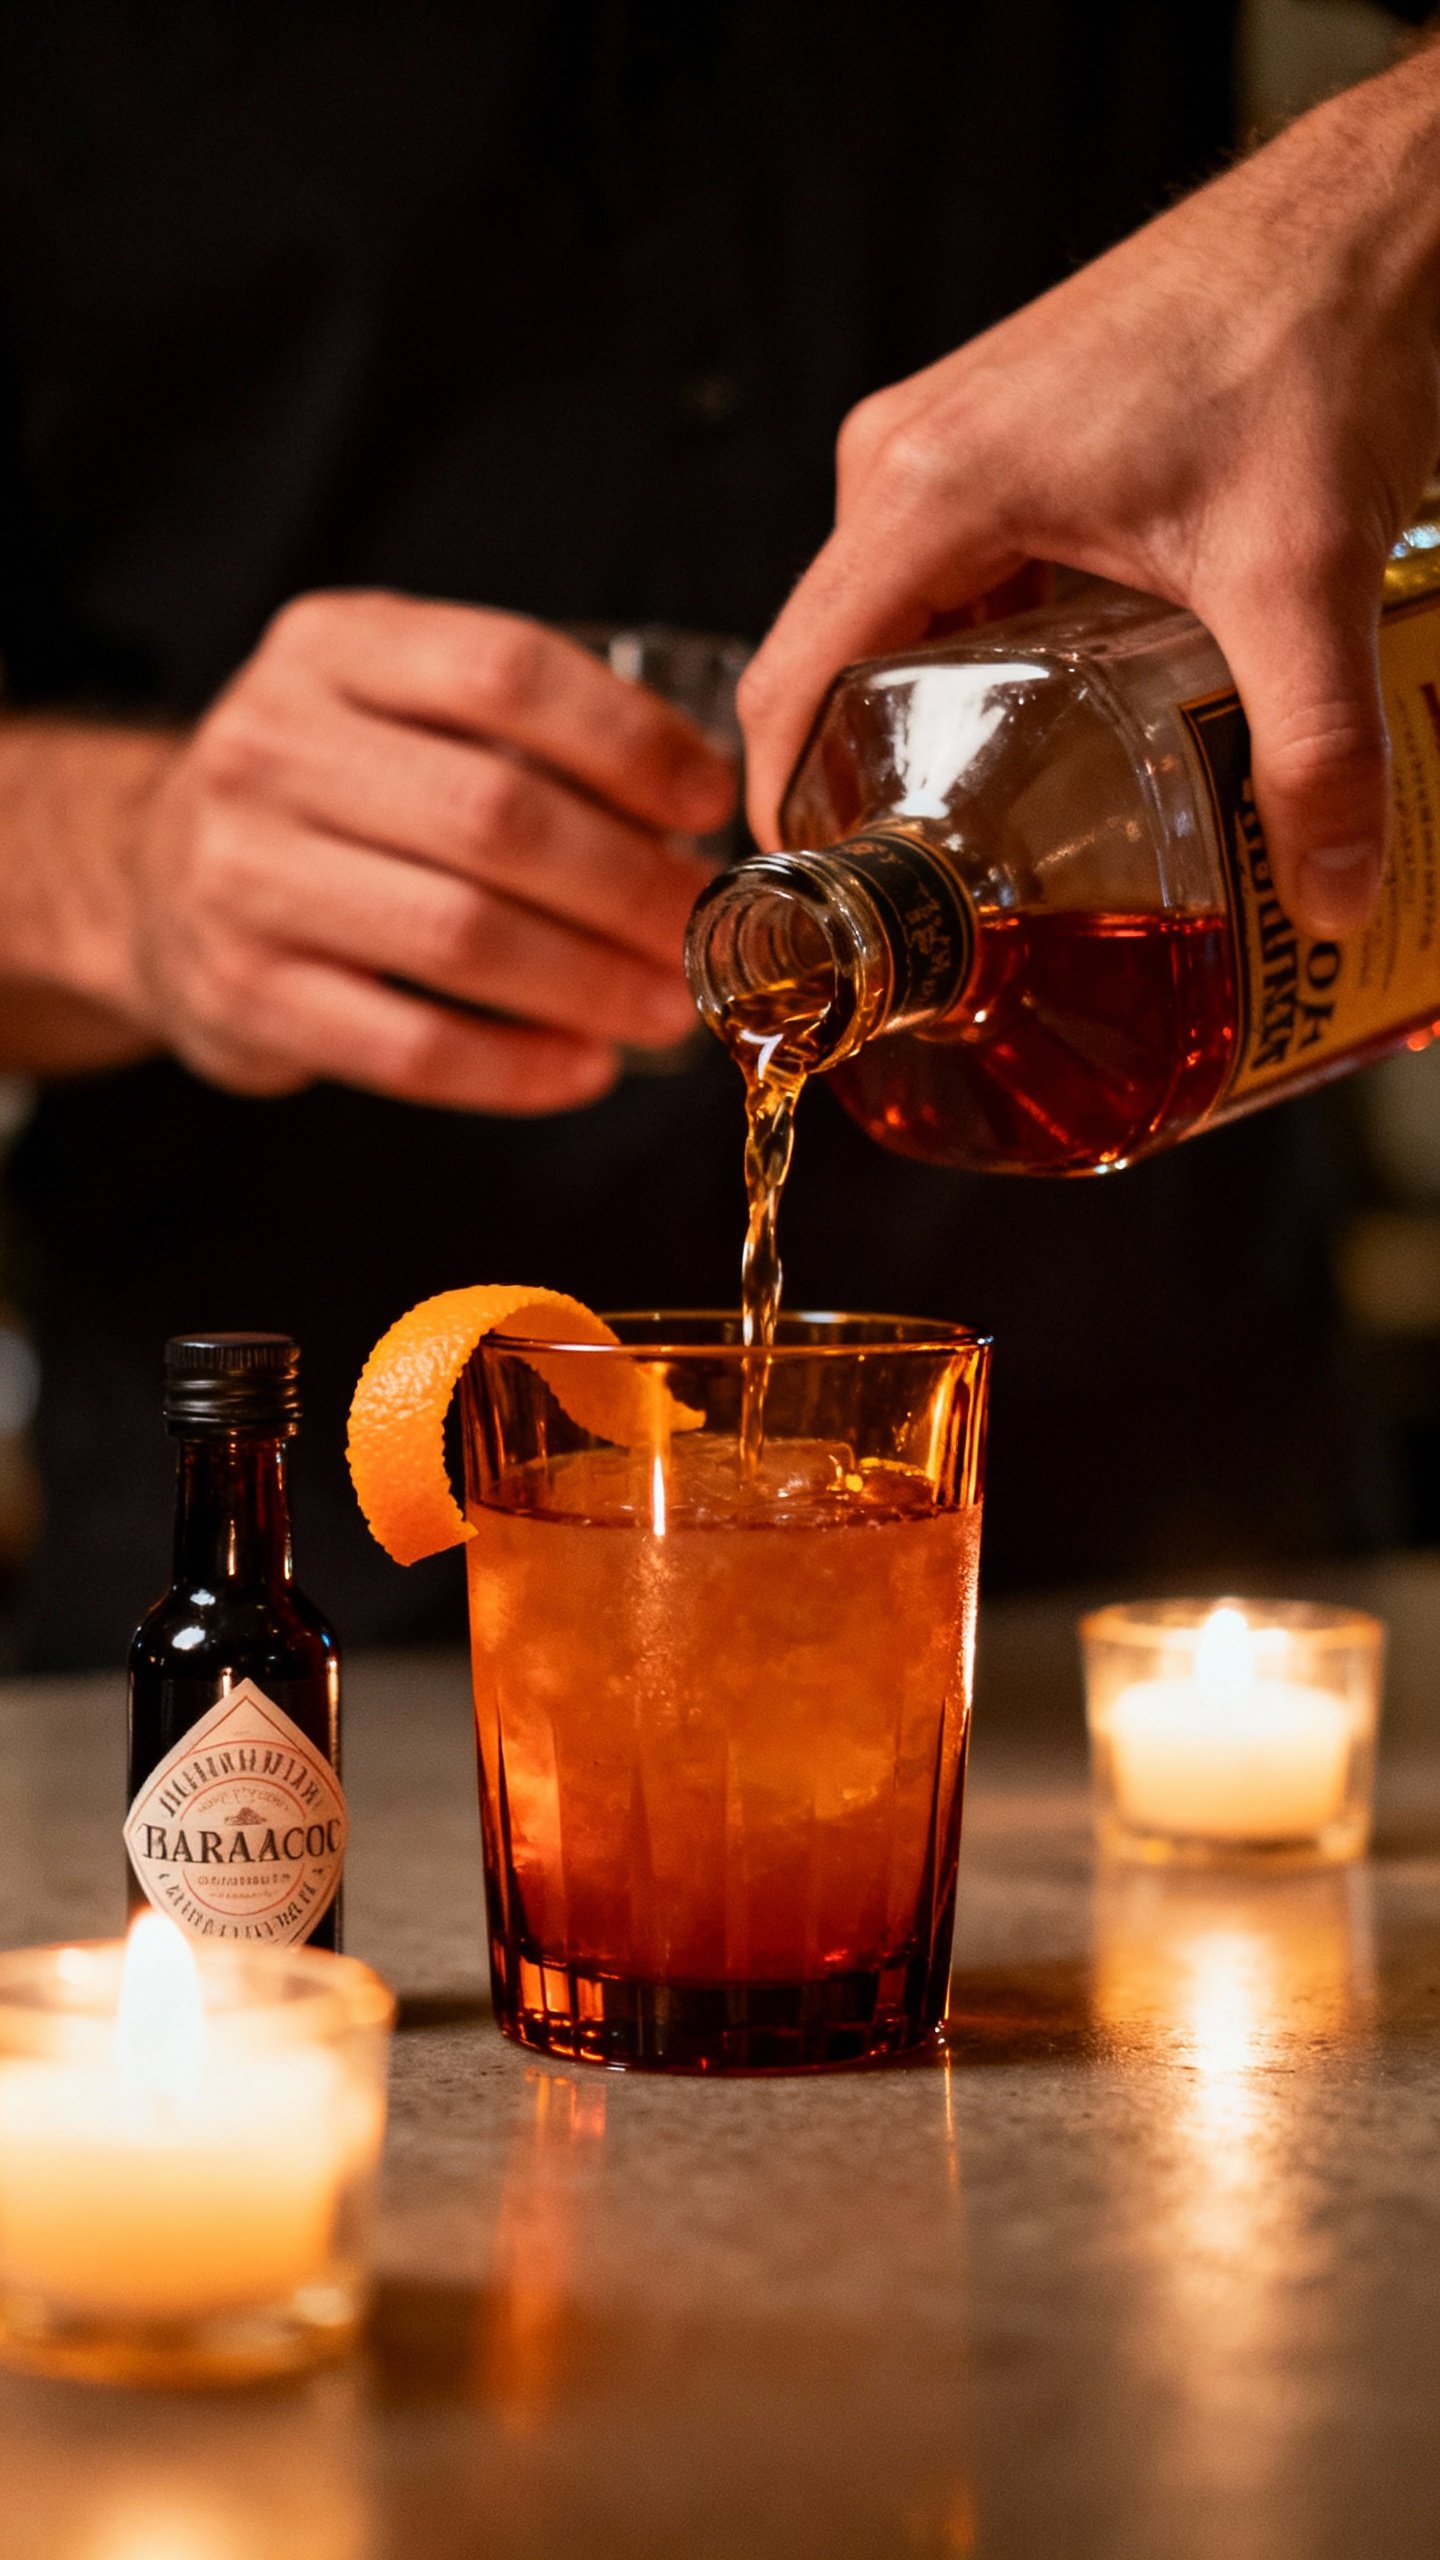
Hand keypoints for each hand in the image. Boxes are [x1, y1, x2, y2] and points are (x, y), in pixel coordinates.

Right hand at [121, 594, 733, 1108]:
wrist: (155, 879)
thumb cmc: (334, 793)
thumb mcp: (394, 704)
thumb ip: (520, 727)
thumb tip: (708, 803)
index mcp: (331, 647)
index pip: (503, 670)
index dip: (628, 739)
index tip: (710, 801)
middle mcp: (270, 745)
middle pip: (495, 816)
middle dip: (630, 883)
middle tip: (707, 928)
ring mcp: (244, 874)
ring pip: (459, 936)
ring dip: (592, 982)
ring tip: (670, 1006)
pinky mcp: (244, 994)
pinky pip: (410, 1046)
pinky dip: (517, 1068)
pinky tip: (585, 1069)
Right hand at [740, 43, 1439, 938]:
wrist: (1358, 217)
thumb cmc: (1306, 338)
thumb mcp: (1305, 578)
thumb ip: (1314, 752)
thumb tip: (1330, 900)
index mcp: (926, 491)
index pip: (789, 686)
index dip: (785, 816)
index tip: (829, 919)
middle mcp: (905, 461)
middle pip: (833, 670)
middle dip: (872, 791)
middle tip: (945, 902)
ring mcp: (942, 445)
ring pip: (890, 629)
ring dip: (930, 727)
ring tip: (998, 835)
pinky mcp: (991, 439)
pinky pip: (940, 580)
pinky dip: (976, 661)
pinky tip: (1053, 726)